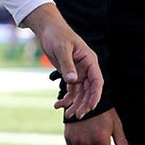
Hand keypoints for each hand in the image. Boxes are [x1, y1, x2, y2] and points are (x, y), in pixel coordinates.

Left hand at [22, 3, 103, 118]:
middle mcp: (87, 68)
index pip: (97, 81)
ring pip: (80, 93)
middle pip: (89, 90)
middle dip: (85, 104)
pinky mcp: (70, 74)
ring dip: (75, 104)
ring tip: (67, 114)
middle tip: (77, 115)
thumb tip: (73, 81)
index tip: (91, 107)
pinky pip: (70, 90)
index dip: (95, 95)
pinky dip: (66, 98)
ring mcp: (79, 72)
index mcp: (90, 61)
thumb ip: (67, 65)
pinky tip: (58, 105)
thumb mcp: (62, 48)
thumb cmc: (57, 34)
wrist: (47, 28)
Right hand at [64, 108, 132, 144]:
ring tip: (94, 143)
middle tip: (103, 144)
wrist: (85, 98)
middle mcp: (87, 142)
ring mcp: (76, 140)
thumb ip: (122, 141)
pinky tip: (84, 142)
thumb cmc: (104, 111)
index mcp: (100, 139)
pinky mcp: (68, 137)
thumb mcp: (115, 124)